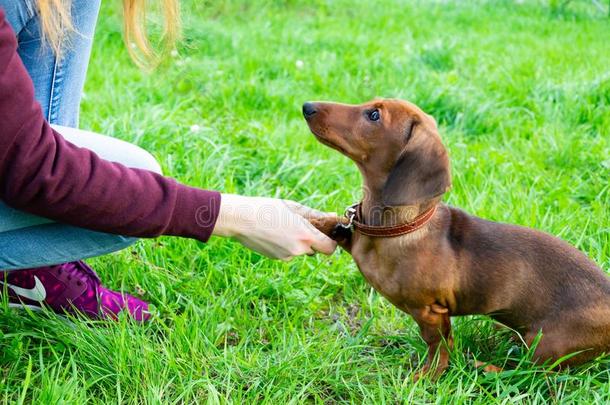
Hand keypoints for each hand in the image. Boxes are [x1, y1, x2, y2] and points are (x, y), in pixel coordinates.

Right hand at [212, 194, 336, 259]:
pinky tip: (274, 233)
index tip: (325, 234)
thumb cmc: (268, 209)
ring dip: (297, 242)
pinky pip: (288, 252)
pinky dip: (285, 245)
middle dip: (311, 240)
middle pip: (315, 249)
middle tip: (300, 225)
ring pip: (300, 250)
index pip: (330, 248)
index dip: (330, 242)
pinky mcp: (276, 258)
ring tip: (283, 226)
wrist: (241, 219)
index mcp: (306, 236)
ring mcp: (286, 256)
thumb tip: (332, 217)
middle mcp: (298, 250)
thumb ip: (316, 215)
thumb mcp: (294, 208)